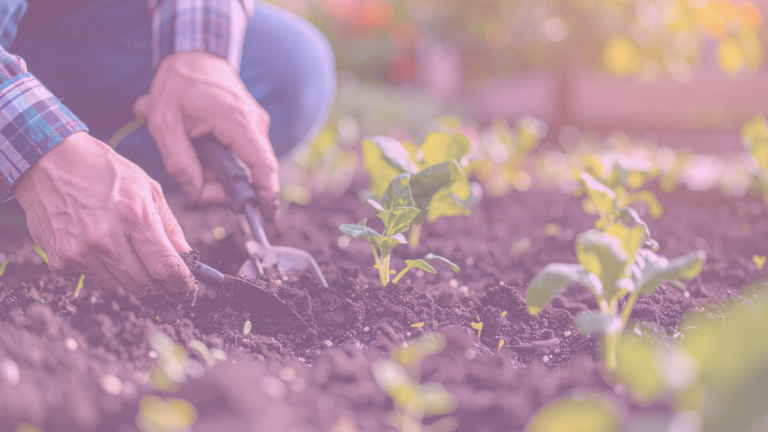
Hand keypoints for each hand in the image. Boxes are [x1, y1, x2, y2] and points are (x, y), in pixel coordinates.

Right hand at [12, 132, 196, 306]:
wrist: (48, 161)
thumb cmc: (103, 170)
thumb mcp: (147, 187)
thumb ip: (168, 225)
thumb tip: (185, 255)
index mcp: (134, 217)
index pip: (165, 267)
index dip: (180, 285)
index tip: (186, 292)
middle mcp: (105, 239)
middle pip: (143, 286)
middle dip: (159, 292)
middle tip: (167, 291)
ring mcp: (80, 252)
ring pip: (118, 288)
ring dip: (130, 281)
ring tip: (129, 258)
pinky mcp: (60, 259)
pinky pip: (90, 279)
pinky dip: (101, 271)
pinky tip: (98, 249)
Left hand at [134, 52, 279, 220]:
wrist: (195, 55)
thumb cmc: (178, 85)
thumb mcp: (164, 124)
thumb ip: (179, 162)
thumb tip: (197, 193)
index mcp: (236, 120)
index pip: (261, 165)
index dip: (266, 193)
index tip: (269, 216)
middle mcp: (255, 123)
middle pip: (252, 170)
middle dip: (227, 187)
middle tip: (198, 186)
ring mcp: (256, 124)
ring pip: (246, 164)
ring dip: (221, 171)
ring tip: (191, 154)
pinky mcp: (252, 126)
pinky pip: (244, 154)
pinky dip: (225, 161)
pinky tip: (202, 149)